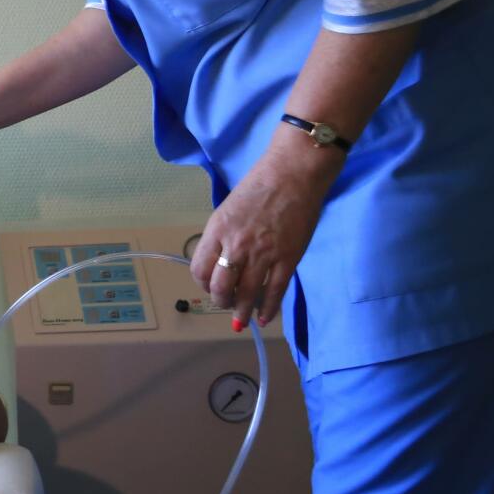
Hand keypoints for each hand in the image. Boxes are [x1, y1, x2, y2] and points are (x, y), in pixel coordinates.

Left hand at [190, 144, 336, 330]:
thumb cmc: (259, 185)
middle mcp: (237, 245)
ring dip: (242, 311)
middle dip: (221, 301)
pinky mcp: (288, 258)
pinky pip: (274, 291)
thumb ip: (223, 235)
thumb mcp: (228, 209)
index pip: (199, 269)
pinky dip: (268, 309)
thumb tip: (222, 261)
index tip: (209, 286)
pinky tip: (264, 318)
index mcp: (218, 230)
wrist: (293, 174)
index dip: (202, 283)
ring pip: (246, 294)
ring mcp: (263, 254)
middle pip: (220, 287)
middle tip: (226, 303)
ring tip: (241, 319)